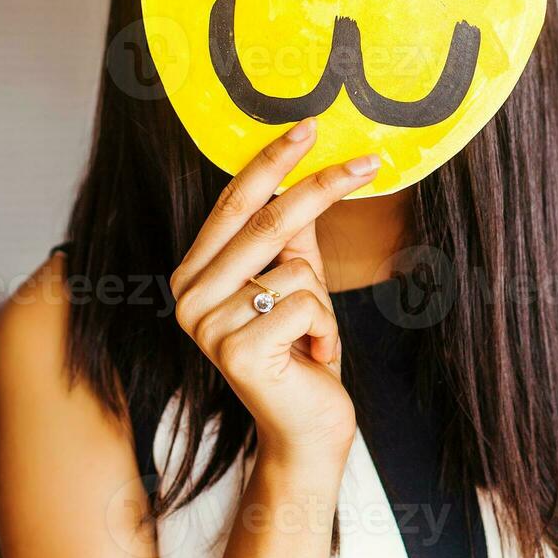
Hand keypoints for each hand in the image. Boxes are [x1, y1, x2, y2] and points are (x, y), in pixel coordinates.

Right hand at [170, 119, 379, 471]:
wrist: (306, 431)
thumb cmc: (301, 352)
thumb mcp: (295, 282)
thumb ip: (291, 234)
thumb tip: (306, 169)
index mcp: (194, 272)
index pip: (234, 202)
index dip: (273, 161)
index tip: (310, 126)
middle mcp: (189, 296)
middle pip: (265, 222)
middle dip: (322, 187)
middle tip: (369, 161)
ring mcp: (207, 325)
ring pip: (296, 269)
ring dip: (324, 303)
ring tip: (312, 338)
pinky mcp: (237, 351)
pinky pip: (307, 305)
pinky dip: (326, 330)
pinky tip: (313, 358)